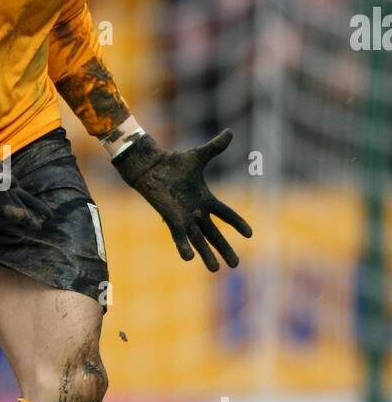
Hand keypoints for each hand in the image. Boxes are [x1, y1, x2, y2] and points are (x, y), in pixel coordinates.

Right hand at [0, 96, 47, 227]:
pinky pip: (20, 197)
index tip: (8, 183)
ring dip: (29, 212)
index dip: (0, 180)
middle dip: (15, 210)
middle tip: (28, 221)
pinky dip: (31, 205)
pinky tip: (45, 213)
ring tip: (44, 223)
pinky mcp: (6, 185)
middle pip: (3, 200)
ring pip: (15, 202)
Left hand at [112, 129, 251, 270]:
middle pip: (214, 234)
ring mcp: (184, 218)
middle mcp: (196, 212)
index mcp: (205, 199)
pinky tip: (189, 259)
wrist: (152, 167)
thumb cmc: (173, 163)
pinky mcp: (172, 219)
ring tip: (217, 270)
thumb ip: (215, 147)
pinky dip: (184, 246)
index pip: (225, 214)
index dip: (237, 223)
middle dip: (225, 249)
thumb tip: (229, 132)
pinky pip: (180, 236)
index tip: (250, 234)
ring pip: (199, 240)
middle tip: (236, 264)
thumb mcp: (199, 156)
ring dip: (207, 255)